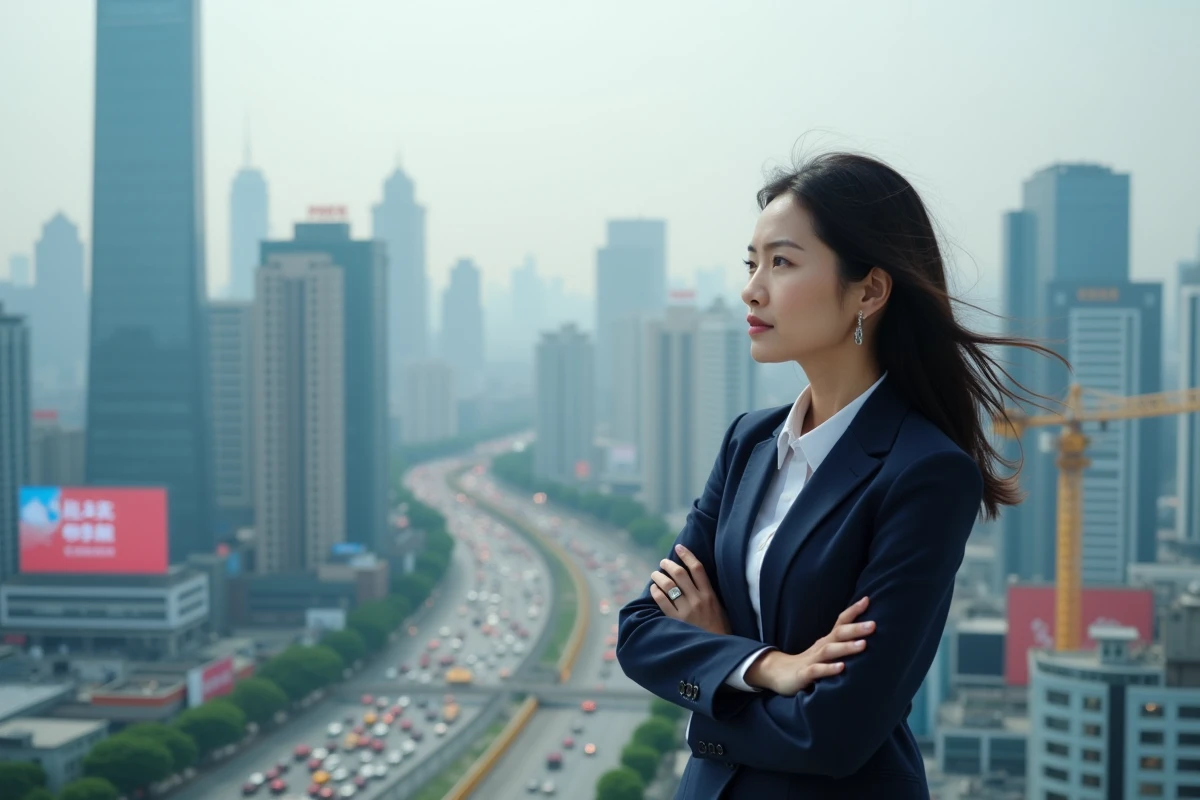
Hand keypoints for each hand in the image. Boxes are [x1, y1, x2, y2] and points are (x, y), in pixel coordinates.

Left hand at [649, 544, 731, 634]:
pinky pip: (662, 601)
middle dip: (669, 564)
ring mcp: (686, 610)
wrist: (716, 649)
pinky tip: (654, 589)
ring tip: (655, 574)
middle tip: (663, 562)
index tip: (679, 548)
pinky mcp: (676, 620)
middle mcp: (698, 600)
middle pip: (680, 574)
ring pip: (668, 585)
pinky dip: (656, 592)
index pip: (697, 568)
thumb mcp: (720, 608)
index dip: (687, 555)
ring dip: (659, 576)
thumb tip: (697, 580)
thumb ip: (709, 594)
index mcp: (710, 595)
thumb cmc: (720, 629)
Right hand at [748, 596, 874, 695]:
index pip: (841, 622)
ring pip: (829, 651)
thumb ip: (842, 646)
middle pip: (838, 634)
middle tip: (873, 624)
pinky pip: (817, 671)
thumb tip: (869, 639)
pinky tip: (842, 668)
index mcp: (827, 641)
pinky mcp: (804, 674)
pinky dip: (829, 669)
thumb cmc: (809, 663)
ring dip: (846, 647)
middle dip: (856, 629)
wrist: (778, 674)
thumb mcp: (826, 652)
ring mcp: (812, 660)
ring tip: (863, 645)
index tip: (867, 600)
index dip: (853, 611)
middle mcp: (820, 647)